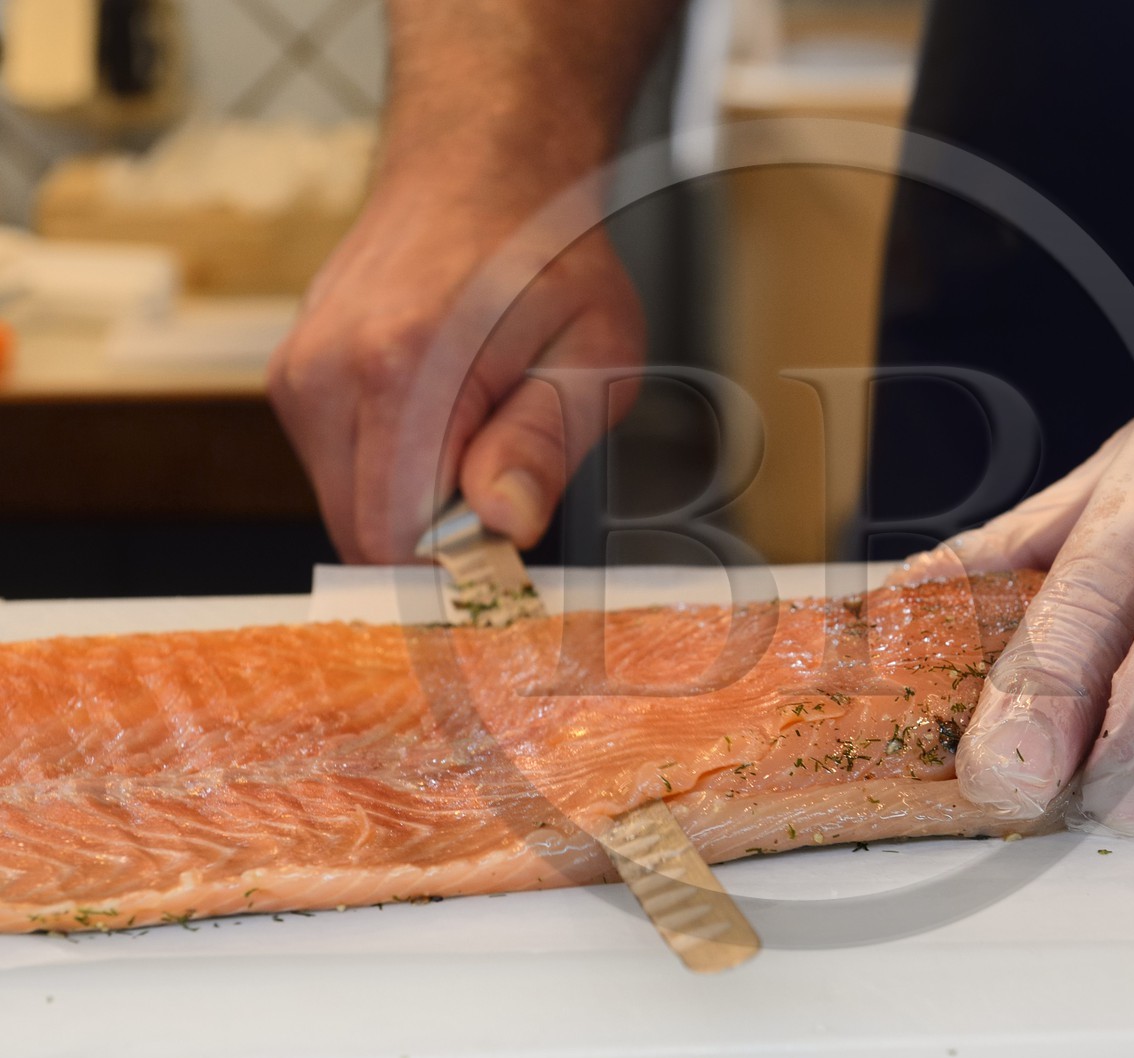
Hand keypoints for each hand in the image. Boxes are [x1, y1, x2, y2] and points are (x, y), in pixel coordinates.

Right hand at [268, 178, 644, 562]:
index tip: (506, 536)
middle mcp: (328, 373)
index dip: (454, 566)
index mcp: (402, 369)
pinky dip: (391, 466)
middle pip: (362, 536)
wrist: (480, 169)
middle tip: (502, 472)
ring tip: (474, 423)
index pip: (391, 543)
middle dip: (437, 537)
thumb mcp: (594, 350)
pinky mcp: (292, 379)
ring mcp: (298, 374)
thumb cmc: (547, 255)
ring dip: (415, 499)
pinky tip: (438, 409)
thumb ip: (545, 442)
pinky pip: (339, 469)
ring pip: (348, 507)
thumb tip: (506, 522)